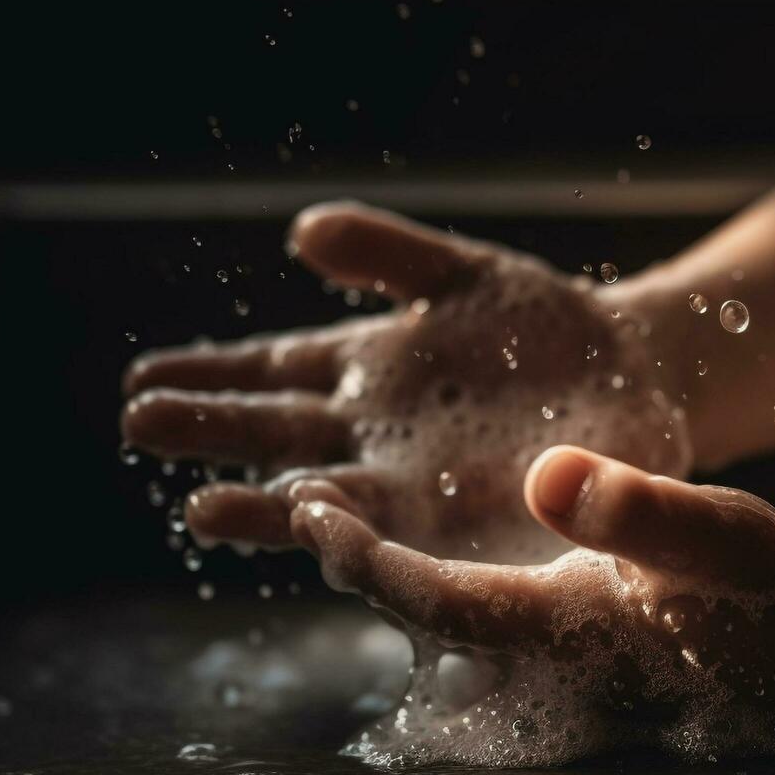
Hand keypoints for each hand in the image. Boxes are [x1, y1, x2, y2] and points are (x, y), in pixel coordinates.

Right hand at [122, 202, 689, 562]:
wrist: (632, 377)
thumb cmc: (540, 325)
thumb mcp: (463, 274)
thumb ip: (389, 255)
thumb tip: (302, 231)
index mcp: (362, 373)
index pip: (271, 376)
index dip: (209, 376)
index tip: (141, 378)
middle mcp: (373, 440)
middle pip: (281, 440)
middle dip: (215, 435)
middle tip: (143, 426)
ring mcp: (418, 491)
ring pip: (332, 501)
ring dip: (272, 506)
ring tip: (205, 508)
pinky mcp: (473, 532)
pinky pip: (415, 542)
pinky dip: (370, 542)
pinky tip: (326, 538)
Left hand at [288, 446, 774, 765]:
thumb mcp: (715, 534)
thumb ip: (635, 510)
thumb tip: (549, 479)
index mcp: (566, 626)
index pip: (435, 602)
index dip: (363, 561)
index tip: (310, 510)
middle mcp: (550, 654)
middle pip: (425, 618)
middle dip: (361, 566)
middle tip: (303, 507)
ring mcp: (566, 656)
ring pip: (453, 616)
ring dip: (393, 570)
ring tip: (345, 516)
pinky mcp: (588, 640)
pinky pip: (491, 608)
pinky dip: (445, 572)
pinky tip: (438, 538)